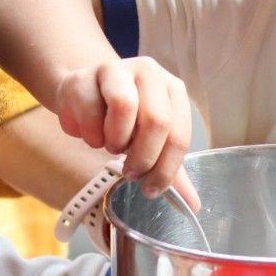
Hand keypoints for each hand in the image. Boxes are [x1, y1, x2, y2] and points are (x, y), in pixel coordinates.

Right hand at [52, 59, 197, 205]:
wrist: (85, 95)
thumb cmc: (125, 120)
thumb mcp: (151, 142)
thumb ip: (171, 170)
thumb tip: (193, 205)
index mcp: (173, 89)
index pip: (179, 135)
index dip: (166, 169)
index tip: (150, 188)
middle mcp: (149, 72)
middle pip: (157, 120)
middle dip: (142, 157)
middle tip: (130, 172)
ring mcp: (115, 70)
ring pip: (124, 107)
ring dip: (115, 140)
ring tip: (110, 145)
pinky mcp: (82, 77)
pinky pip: (88, 113)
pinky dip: (88, 135)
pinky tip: (89, 133)